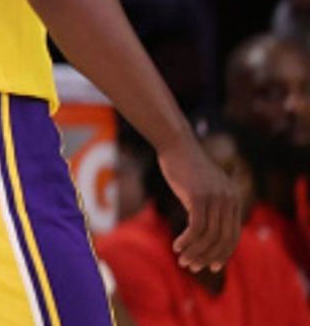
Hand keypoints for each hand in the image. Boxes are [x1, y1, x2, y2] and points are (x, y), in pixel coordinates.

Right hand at [158, 138, 241, 271]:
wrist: (176, 144)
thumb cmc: (185, 166)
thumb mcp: (202, 188)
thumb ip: (208, 206)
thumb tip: (203, 231)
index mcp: (234, 199)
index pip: (233, 235)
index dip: (223, 254)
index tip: (211, 266)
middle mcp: (229, 199)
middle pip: (223, 239)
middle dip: (208, 256)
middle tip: (192, 267)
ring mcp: (215, 197)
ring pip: (209, 236)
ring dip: (195, 252)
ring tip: (182, 259)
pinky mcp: (199, 196)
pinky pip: (196, 227)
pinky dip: (187, 241)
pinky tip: (177, 246)